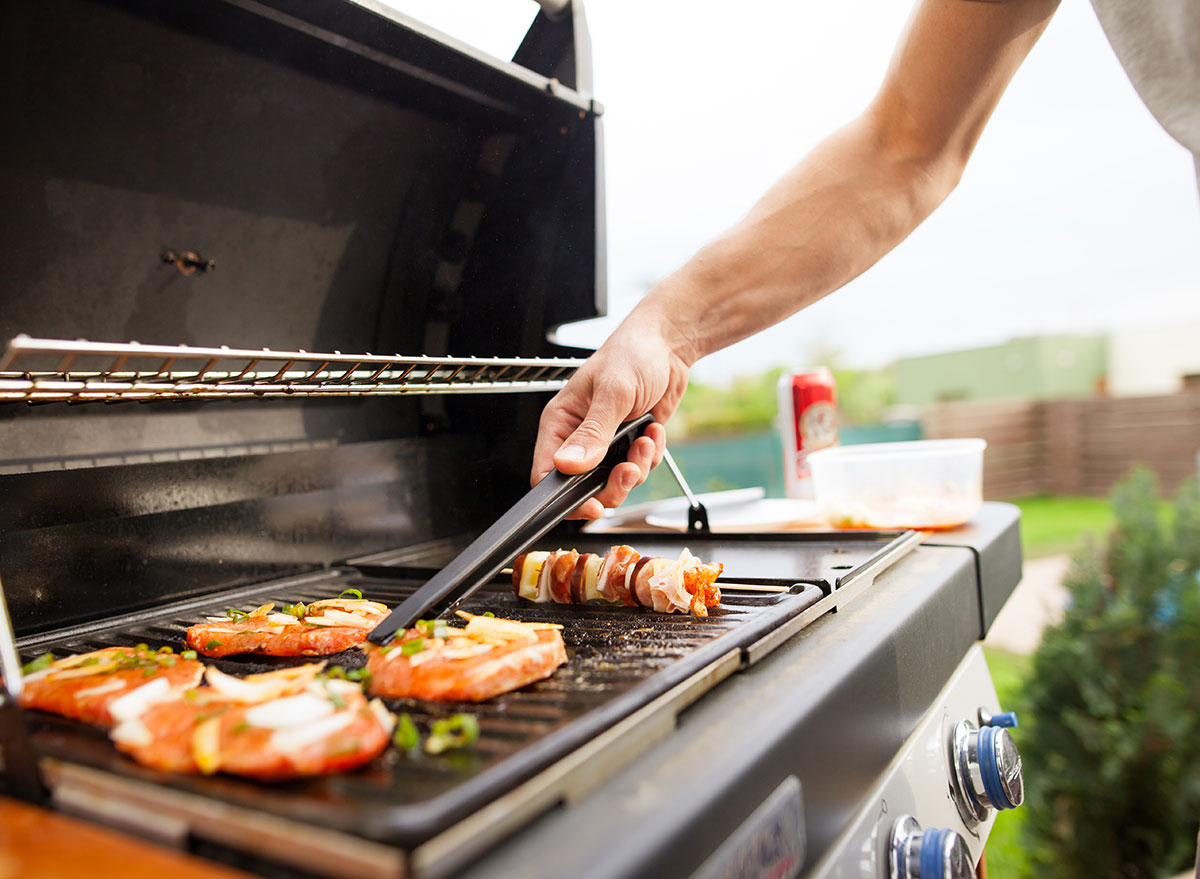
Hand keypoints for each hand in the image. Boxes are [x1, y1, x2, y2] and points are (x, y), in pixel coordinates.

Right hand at [531, 319, 687, 518]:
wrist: (668, 345)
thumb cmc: (633, 354)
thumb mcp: (613, 392)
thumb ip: (593, 433)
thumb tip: (568, 465)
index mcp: (561, 422)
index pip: (546, 473)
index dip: (565, 497)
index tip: (592, 504)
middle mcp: (579, 436)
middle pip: (583, 488)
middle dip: (612, 484)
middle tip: (629, 469)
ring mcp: (605, 443)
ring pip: (614, 482)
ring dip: (636, 467)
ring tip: (645, 439)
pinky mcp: (628, 444)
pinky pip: (637, 469)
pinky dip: (650, 456)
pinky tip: (653, 430)